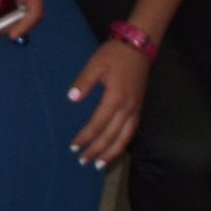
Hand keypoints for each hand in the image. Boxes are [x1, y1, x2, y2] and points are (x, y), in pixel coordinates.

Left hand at [67, 39, 150, 166]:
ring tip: (99, 164)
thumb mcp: (95, 64)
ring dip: (112, 152)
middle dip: (97, 150)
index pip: (98, 124)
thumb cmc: (114, 54)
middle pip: (112, 136)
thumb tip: (71, 99)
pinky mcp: (139, 107)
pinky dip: (123, 143)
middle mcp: (128, 107)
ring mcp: (136, 109)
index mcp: (116, 97)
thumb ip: (84, 82)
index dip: (86, 137)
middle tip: (82, 161)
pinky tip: (115, 149)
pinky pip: (132, 131)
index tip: (74, 146)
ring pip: (125, 138)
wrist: (138, 46)